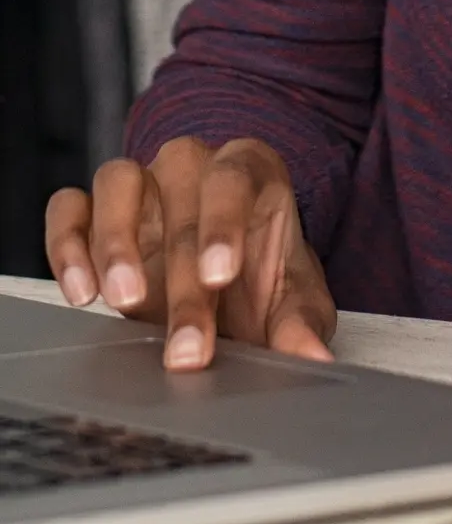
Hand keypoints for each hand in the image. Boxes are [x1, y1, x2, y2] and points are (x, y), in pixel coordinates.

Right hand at [45, 138, 335, 372]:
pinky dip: (66, 245)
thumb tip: (312, 357)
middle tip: (186, 344)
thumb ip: (301, 324)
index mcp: (250, 170)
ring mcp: (140, 182)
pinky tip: (83, 292)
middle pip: (181, 204)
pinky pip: (68, 209)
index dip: (223, 225)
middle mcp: (192, 166)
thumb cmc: (264, 279)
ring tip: (125, 301)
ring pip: (116, 183)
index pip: (234, 180)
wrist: (229, 282)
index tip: (221, 277)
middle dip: (182, 283)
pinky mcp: (93, 209)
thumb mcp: (294, 301)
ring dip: (115, 243)